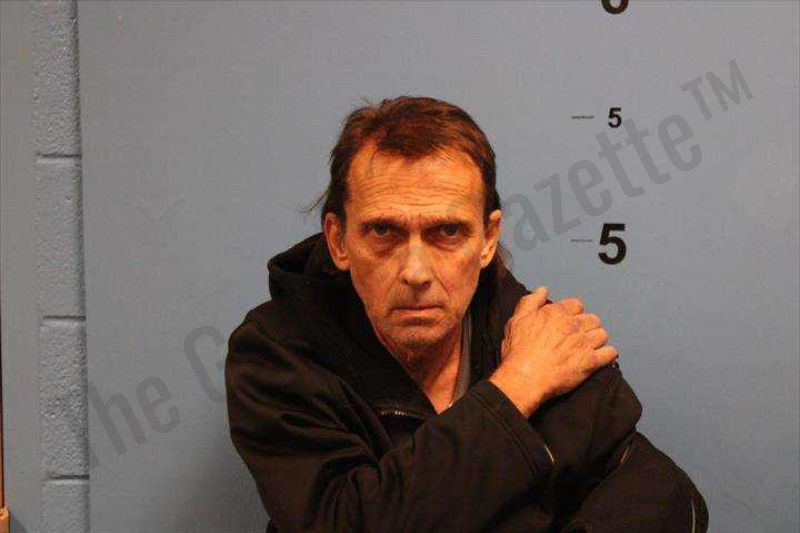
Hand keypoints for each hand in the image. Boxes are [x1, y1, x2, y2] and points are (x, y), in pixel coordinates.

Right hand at [489, 286, 617, 416]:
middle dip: (587, 326)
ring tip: (589, 347)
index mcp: (556, 313)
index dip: (573, 313)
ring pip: (602, 335)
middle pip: (592, 319)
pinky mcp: (590, 362)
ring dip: (597, 340)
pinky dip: (607, 354)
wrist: (524, 378)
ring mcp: (583, 343)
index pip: (576, 305)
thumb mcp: (517, 320)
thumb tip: (543, 290)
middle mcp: (573, 325)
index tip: (568, 322)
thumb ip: (531, 301)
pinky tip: (600, 357)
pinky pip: (610, 353)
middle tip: (579, 336)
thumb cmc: (518, 351)